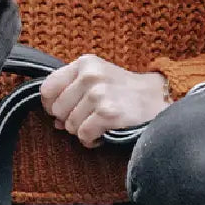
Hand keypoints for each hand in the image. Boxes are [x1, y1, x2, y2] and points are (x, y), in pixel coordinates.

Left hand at [40, 54, 170, 146]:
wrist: (157, 99)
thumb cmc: (122, 91)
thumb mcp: (96, 78)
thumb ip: (70, 92)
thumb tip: (55, 122)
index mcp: (84, 63)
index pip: (47, 89)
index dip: (51, 105)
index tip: (64, 110)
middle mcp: (90, 75)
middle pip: (57, 110)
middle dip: (69, 119)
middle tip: (88, 117)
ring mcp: (99, 94)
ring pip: (70, 125)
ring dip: (82, 131)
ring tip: (99, 124)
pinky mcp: (108, 113)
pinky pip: (84, 136)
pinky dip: (92, 140)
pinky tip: (103, 133)